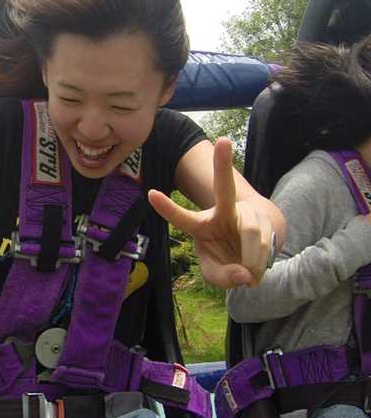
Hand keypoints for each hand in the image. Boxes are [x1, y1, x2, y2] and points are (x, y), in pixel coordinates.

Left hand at [148, 138, 272, 288]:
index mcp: (201, 225)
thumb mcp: (216, 274)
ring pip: (251, 231)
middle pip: (224, 186)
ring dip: (252, 259)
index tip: (150, 193)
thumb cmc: (228, 259)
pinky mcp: (267, 220)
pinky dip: (261, 263)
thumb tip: (244, 273)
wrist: (256, 254)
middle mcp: (223, 213)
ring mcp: (246, 214)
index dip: (167, 207)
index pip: (182, 217)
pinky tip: (257, 271)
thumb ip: (223, 277)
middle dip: (223, 164)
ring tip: (250, 274)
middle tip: (223, 140)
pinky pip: (266, 241)